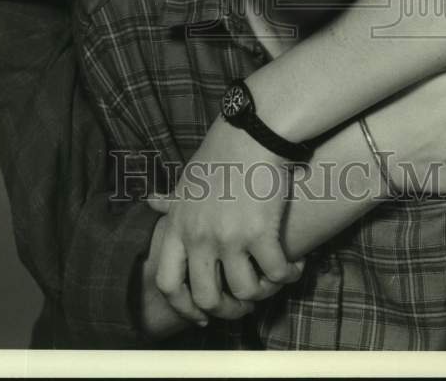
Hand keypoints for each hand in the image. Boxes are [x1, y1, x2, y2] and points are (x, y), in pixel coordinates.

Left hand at [147, 117, 304, 323]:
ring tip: (274, 280)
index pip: (168, 282)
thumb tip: (150, 202)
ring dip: (264, 292)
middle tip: (246, 303)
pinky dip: (289, 275)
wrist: (253, 132)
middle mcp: (199, 236)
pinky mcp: (261, 232)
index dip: (183, 307)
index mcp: (179, 225)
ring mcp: (229, 237)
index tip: (201, 314)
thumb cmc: (222, 151)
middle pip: (208, 297)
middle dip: (230, 309)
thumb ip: (172, 201)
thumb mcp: (188, 178)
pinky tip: (295, 266)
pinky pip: (277, 273)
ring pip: (246, 292)